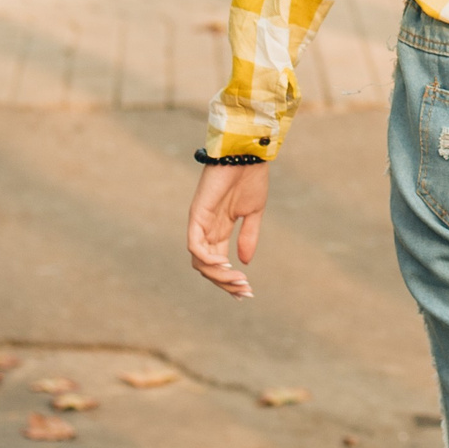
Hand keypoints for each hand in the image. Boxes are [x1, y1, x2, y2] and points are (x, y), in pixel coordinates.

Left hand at [185, 162, 269, 297]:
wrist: (247, 154)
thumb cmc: (250, 177)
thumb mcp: (253, 213)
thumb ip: (248, 236)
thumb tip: (244, 262)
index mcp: (220, 229)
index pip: (218, 262)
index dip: (230, 280)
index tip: (246, 293)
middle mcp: (207, 229)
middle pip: (207, 267)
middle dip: (226, 283)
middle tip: (245, 291)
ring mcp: (200, 222)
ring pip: (199, 261)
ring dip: (218, 275)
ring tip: (237, 280)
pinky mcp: (196, 214)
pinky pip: (195, 244)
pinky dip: (207, 259)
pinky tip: (225, 265)